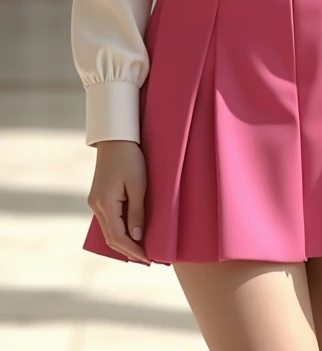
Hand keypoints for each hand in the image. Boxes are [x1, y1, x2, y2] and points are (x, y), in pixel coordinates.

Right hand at [87, 139, 150, 263]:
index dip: (133, 251)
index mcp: (105, 204)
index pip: (118, 237)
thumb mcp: (138, 185)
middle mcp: (96, 206)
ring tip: (140, 252)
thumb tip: (137, 237)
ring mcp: (95, 202)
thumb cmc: (130, 158)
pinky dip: (118, 231)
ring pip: (108, 231)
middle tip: (147, 261)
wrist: (115, 139)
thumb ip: (136, 212)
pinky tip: (130, 235)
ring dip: (123, 243)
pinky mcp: (98, 197)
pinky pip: (108, 221)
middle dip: (128, 251)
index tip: (149, 259)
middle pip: (111, 238)